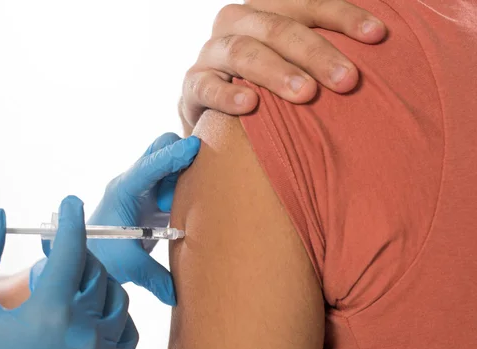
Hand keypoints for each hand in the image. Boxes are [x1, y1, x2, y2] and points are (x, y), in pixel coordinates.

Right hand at [0, 196, 137, 348]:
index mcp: (48, 312)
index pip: (70, 250)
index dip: (70, 221)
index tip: (70, 204)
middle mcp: (82, 333)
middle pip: (95, 272)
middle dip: (76, 255)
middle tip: (58, 256)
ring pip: (117, 299)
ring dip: (97, 283)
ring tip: (72, 286)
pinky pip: (128, 331)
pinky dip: (115, 315)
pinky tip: (92, 313)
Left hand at [33, 133, 199, 305]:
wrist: (89, 256)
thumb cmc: (100, 255)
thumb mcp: (127, 265)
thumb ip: (152, 277)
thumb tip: (174, 294)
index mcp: (124, 190)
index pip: (149, 165)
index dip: (172, 155)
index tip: (195, 147)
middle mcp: (135, 182)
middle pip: (160, 148)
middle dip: (180, 156)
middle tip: (186, 189)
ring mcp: (145, 187)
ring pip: (170, 162)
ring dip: (183, 176)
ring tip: (174, 210)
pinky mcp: (153, 197)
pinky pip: (174, 180)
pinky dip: (185, 186)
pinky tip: (184, 209)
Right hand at [180, 0, 387, 134]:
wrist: (219, 111)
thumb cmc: (272, 85)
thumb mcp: (297, 59)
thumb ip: (324, 48)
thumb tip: (383, 35)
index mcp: (266, 8)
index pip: (307, 3)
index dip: (343, 16)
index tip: (378, 36)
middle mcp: (237, 22)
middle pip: (277, 27)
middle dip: (315, 51)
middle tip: (348, 80)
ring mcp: (211, 52)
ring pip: (242, 51)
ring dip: (276, 71)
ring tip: (306, 94)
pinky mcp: (193, 85)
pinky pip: (206, 85)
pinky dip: (227, 94)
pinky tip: (251, 106)